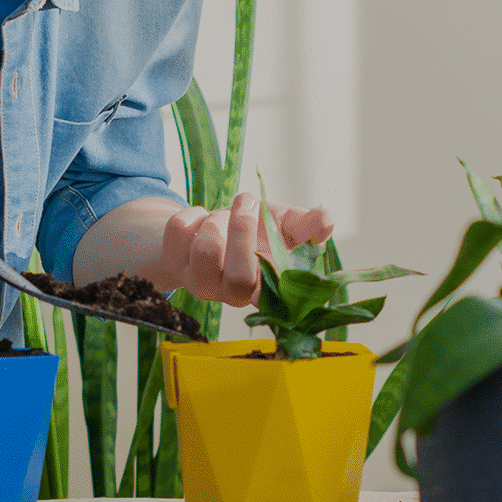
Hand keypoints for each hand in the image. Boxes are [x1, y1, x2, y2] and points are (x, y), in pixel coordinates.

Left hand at [160, 193, 333, 305]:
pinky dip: (191, 214)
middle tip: (247, 201)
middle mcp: (229, 292)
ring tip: (223, 213)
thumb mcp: (284, 225)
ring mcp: (198, 281)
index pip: (274, 300)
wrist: (210, 228)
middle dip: (244, 232)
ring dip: (217, 220)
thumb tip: (327, 222)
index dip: (282, 287)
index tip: (285, 254)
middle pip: (238, 278)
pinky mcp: (173, 262)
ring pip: (205, 252)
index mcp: (263, 288)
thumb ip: (307, 226)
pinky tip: (201, 219)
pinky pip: (179, 231)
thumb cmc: (254, 232)